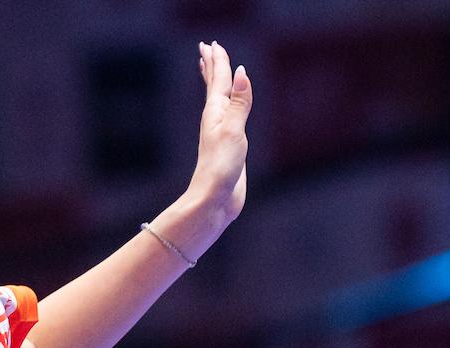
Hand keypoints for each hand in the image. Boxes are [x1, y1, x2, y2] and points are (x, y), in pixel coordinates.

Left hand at [156, 41, 252, 259]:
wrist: (215, 199)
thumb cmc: (221, 167)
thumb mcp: (233, 130)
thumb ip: (239, 102)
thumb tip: (241, 72)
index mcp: (215, 113)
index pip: (217, 81)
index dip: (218, 62)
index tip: (213, 44)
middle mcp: (215, 120)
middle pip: (213, 87)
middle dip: (212, 67)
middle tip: (207, 48)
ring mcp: (220, 132)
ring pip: (219, 101)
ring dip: (217, 83)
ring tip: (214, 71)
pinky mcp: (228, 145)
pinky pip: (228, 117)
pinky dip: (229, 105)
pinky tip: (229, 108)